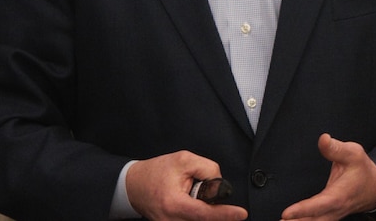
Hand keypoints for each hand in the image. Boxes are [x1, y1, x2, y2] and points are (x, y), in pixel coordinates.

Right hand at [125, 151, 247, 220]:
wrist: (133, 185)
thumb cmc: (157, 171)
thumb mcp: (184, 160)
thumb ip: (207, 169)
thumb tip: (220, 185)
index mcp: (174, 204)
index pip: (205, 214)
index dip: (225, 215)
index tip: (241, 214)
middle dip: (215, 210)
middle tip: (209, 196)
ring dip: (205, 212)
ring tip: (192, 195)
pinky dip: (198, 216)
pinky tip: (197, 206)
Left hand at [280, 134, 375, 220]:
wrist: (375, 187)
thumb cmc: (363, 170)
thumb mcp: (354, 153)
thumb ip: (336, 148)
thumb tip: (323, 139)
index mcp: (339, 195)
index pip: (318, 205)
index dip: (302, 210)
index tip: (286, 213)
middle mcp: (334, 209)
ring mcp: (331, 216)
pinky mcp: (328, 217)